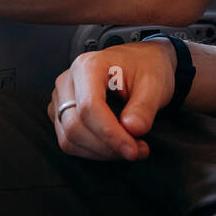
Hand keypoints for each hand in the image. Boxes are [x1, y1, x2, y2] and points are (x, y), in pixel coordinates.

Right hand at [48, 39, 177, 160]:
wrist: (141, 62)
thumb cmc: (145, 68)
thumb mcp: (154, 84)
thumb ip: (143, 107)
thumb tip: (132, 129)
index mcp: (88, 66)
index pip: (89, 107)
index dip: (110, 134)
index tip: (133, 150)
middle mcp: (68, 81)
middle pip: (75, 126)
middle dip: (107, 147)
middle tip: (138, 149)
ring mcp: (61, 98)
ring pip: (69, 139)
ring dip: (101, 152)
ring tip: (131, 147)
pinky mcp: (61, 114)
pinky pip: (69, 142)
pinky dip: (93, 151)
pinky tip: (115, 145)